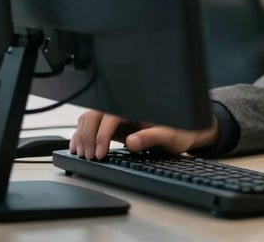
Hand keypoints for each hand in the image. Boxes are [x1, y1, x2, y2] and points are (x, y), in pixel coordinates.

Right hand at [71, 109, 219, 160]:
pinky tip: (78, 148)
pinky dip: (81, 135)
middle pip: (95, 115)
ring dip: (82, 135)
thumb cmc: (180, 132)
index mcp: (137, 107)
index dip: (101, 134)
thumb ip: (152, 137)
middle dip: (88, 136)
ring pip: (89, 118)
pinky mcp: (114, 126)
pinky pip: (91, 126)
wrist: (186, 133)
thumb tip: (132, 141)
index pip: (110, 115)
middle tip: (90, 156)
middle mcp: (124, 108)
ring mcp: (117, 116)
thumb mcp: (170, 136)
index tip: (100, 153)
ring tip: (83, 154)